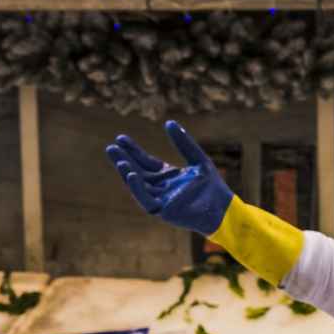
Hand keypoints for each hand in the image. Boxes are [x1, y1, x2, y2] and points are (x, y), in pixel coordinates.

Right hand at [105, 122, 233, 235]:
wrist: (223, 207)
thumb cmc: (212, 186)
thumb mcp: (197, 159)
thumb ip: (183, 142)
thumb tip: (168, 122)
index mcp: (167, 176)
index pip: (145, 161)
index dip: (133, 150)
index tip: (121, 138)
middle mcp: (161, 188)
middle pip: (137, 172)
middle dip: (124, 160)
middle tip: (110, 147)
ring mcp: (161, 200)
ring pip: (138, 186)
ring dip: (127, 173)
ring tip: (119, 160)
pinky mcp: (164, 211)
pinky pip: (146, 200)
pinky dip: (137, 189)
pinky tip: (131, 175)